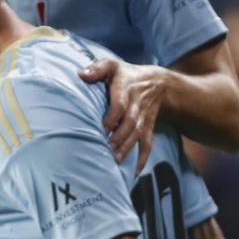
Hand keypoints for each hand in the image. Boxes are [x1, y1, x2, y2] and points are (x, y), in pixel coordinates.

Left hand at [80, 57, 165, 171]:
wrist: (157, 83)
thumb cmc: (126, 75)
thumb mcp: (113, 65)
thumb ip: (98, 68)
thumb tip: (81, 74)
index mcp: (125, 90)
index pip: (119, 106)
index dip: (111, 118)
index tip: (101, 130)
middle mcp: (136, 106)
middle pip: (129, 124)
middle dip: (118, 138)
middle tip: (106, 151)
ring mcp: (143, 119)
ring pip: (136, 136)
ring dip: (127, 149)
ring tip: (115, 162)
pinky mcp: (148, 128)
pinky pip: (147, 144)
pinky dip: (142, 158)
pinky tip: (135, 172)